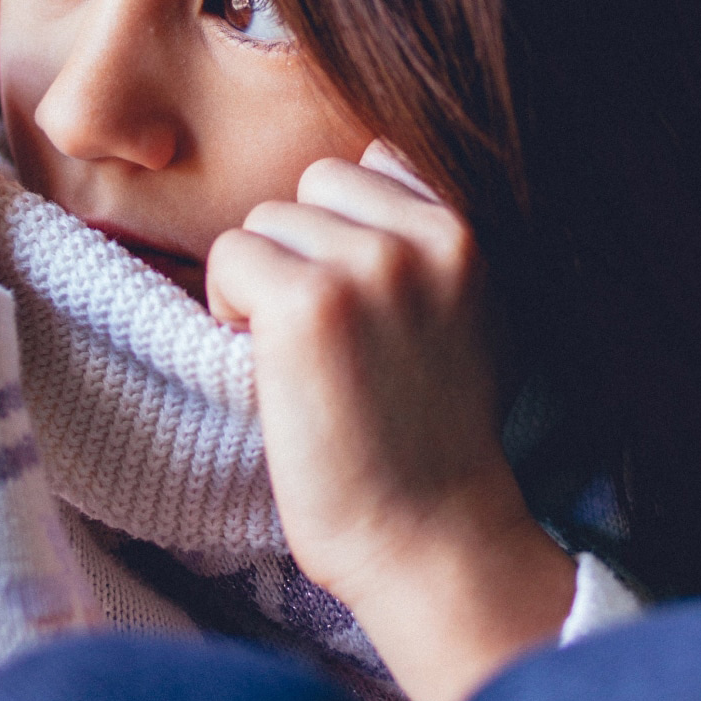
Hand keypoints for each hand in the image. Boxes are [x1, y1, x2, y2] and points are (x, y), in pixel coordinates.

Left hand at [207, 143, 574, 700]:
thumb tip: (370, 167)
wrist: (428, 535)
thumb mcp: (472, 316)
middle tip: (318, 334)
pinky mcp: (308, 303)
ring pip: (264, 220)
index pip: (368, 165)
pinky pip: (230, 256)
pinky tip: (266, 364)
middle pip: (310, 187)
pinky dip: (228, 307)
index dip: (339, 231)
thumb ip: (428, 241)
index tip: (347, 302)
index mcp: (469, 232)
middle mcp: (426, 236)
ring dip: (262, 283)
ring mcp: (368, 264)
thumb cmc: (434, 436)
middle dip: (300, 251)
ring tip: (296, 355)